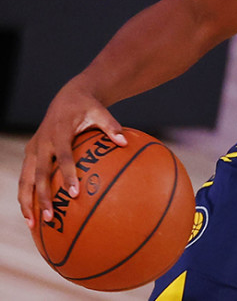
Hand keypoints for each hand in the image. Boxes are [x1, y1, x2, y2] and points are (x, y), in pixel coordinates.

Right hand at [18, 82, 125, 229]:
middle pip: (38, 174)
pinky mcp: (30, 154)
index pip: (63, 157)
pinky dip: (26, 196)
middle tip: (50, 217)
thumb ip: (112, 127)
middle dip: (42, 196)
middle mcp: (42, 143)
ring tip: (33, 224)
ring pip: (25, 180)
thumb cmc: (88, 108)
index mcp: (58, 133)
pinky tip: (32, 215)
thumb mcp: (101, 112)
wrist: (67, 98)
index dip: (68, 175)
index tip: (74, 194)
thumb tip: (125, 142)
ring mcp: (33, 149)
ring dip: (27, 202)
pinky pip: (25, 178)